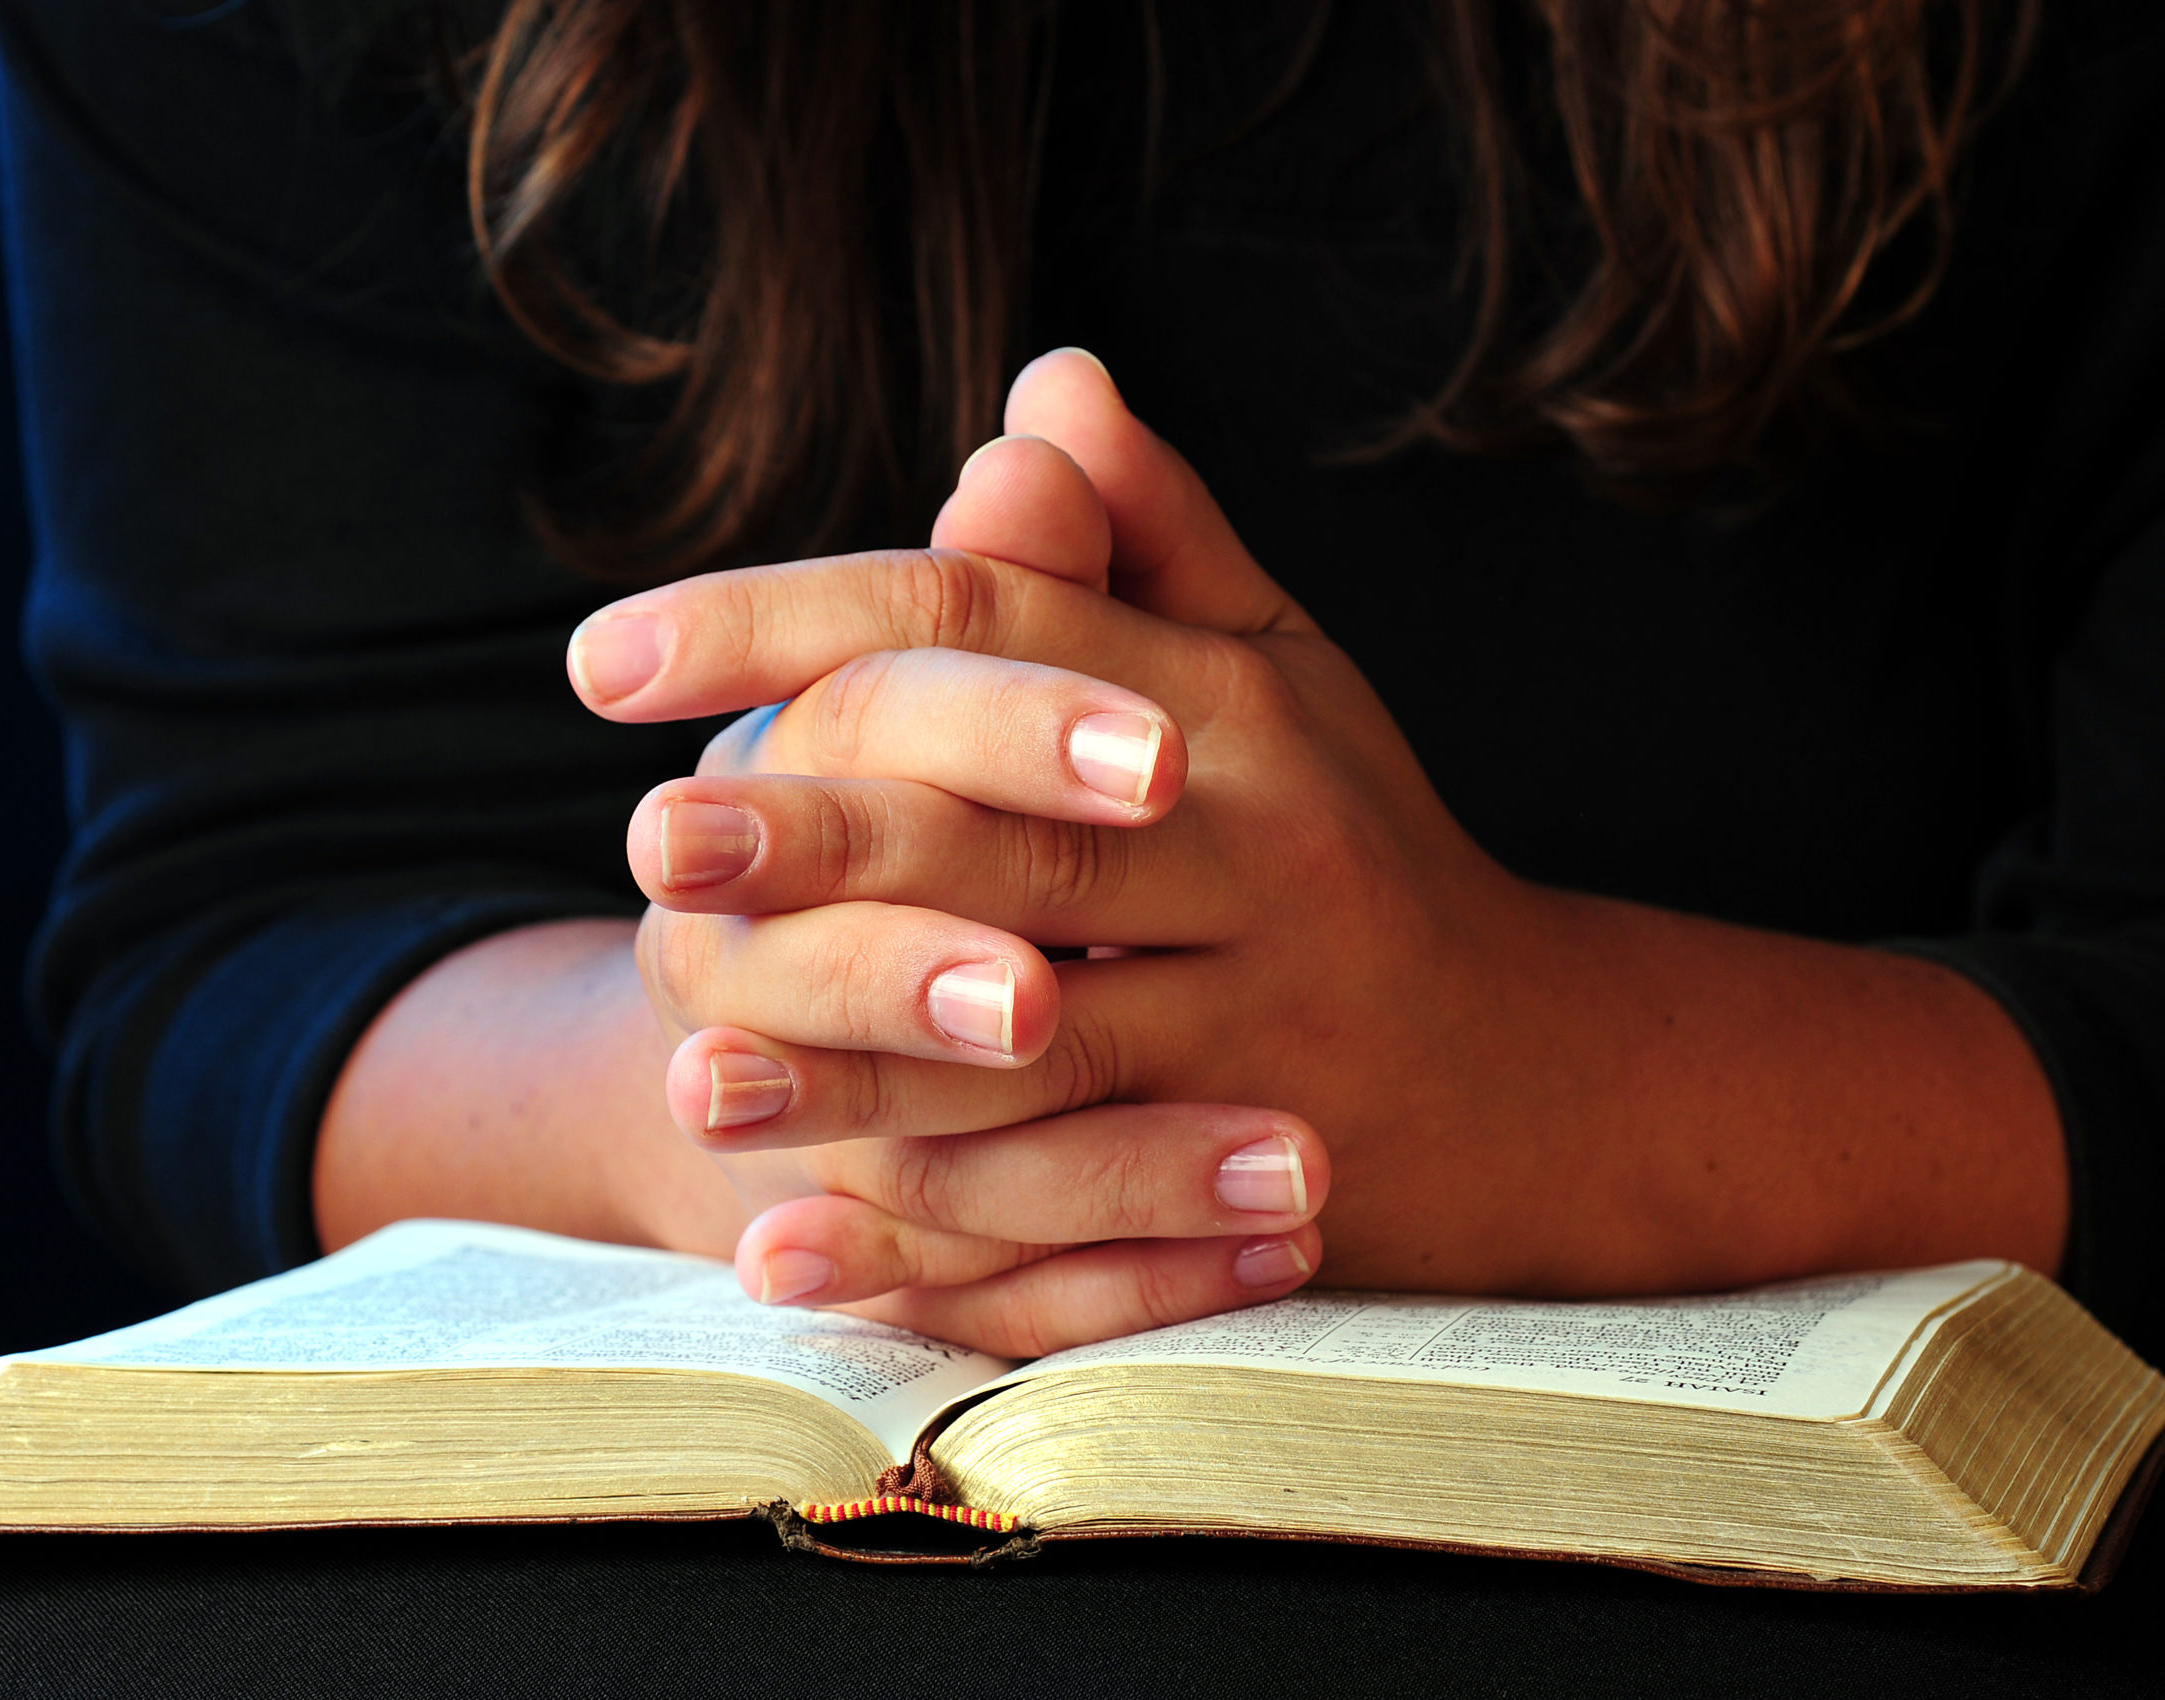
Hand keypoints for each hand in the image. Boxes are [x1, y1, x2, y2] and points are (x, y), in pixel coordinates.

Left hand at [571, 350, 2068, 1352]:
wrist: (1552, 1079)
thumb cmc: (1363, 852)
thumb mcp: (1282, 674)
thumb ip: (1153, 539)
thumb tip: (1042, 382)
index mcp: (1223, 707)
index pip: (983, 626)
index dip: (790, 625)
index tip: (612, 655)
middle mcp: (1252, 854)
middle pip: (1004, 829)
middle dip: (814, 840)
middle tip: (644, 852)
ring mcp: (1266, 1032)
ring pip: (1031, 1055)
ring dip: (848, 1070)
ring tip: (687, 1076)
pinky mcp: (1263, 1186)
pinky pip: (1070, 1222)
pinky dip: (925, 1247)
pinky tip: (787, 1253)